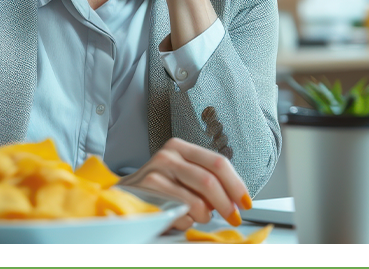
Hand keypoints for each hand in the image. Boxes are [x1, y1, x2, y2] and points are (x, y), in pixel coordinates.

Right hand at [118, 138, 251, 230]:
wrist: (122, 196)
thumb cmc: (156, 188)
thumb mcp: (181, 176)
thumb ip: (205, 182)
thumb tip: (235, 200)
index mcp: (181, 147)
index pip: (218, 162)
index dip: (236, 184)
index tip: (245, 201)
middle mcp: (169, 154)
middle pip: (209, 180)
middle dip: (226, 203)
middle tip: (233, 217)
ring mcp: (157, 171)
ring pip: (197, 200)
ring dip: (204, 215)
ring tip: (199, 217)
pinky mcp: (148, 192)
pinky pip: (179, 213)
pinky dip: (186, 221)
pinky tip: (179, 218)